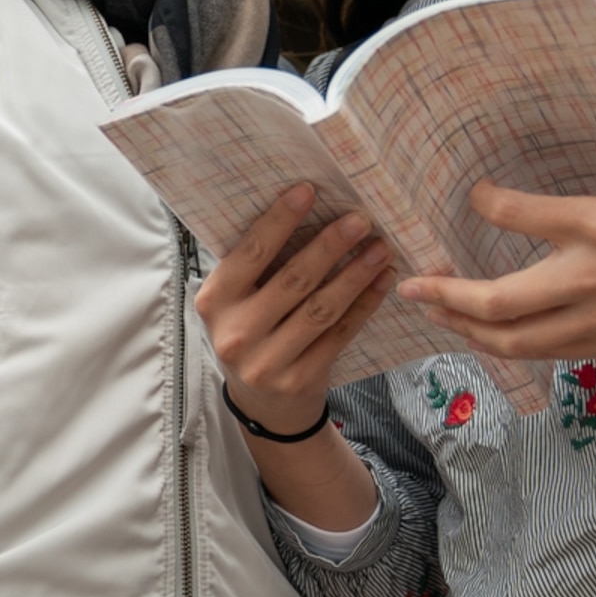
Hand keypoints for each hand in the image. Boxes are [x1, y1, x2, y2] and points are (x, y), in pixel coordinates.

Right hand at [195, 186, 391, 532]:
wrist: (262, 406)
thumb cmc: (250, 334)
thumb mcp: (235, 302)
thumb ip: (255, 267)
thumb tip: (300, 208)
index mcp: (214, 302)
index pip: (251, 253)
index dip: (280, 219)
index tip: (309, 190)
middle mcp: (236, 332)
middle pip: (293, 280)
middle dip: (330, 245)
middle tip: (360, 219)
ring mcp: (268, 360)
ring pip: (321, 308)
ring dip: (355, 274)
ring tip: (379, 248)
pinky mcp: (301, 378)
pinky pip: (339, 334)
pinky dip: (364, 305)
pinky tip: (381, 282)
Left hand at [401, 120, 595, 382]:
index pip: (525, 216)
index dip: (488, 205)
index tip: (473, 196)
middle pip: (501, 301)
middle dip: (447, 294)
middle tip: (412, 281)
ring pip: (517, 340)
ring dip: (466, 328)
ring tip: (435, 313)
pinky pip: (548, 352)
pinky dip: (509, 347)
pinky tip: (487, 336)